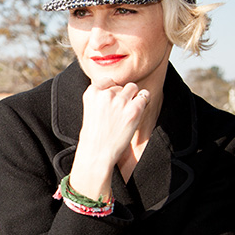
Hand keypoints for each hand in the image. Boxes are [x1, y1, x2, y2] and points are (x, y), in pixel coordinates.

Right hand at [71, 79, 149, 198]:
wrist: (97, 154)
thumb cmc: (94, 135)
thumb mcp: (89, 109)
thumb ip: (100, 97)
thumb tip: (117, 87)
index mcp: (92, 92)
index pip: (108, 81)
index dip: (112, 91)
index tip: (110, 103)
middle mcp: (106, 93)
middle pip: (122, 85)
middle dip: (122, 96)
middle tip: (119, 113)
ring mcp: (120, 101)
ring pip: (133, 88)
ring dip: (133, 98)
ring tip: (127, 113)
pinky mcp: (134, 110)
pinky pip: (144, 96)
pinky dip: (143, 103)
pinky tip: (135, 114)